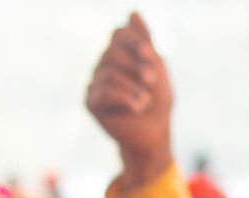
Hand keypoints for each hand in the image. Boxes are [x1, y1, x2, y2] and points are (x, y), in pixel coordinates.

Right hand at [87, 13, 173, 185]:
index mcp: (119, 54)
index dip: (134, 41)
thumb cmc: (158, 101)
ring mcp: (94, 83)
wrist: (154, 134)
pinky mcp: (90, 102)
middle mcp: (103, 65)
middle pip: (112, 51)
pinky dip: (126, 99)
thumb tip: (132, 12)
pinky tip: (137, 108)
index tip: (149, 54)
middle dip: (136, 66)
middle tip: (151, 81)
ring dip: (134, 87)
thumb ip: (146, 41)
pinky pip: (104, 90)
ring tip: (145, 101)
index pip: (118, 34)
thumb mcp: (157, 68)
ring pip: (109, 72)